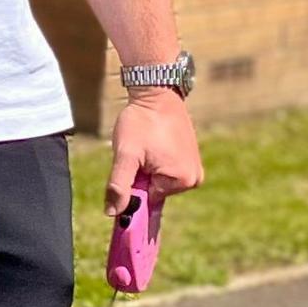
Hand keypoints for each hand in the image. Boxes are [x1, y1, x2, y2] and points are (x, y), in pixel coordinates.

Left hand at [104, 87, 202, 216]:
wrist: (157, 93)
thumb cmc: (141, 122)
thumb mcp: (126, 155)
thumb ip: (119, 186)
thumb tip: (112, 213)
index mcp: (182, 181)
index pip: (147, 199)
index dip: (133, 184)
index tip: (130, 164)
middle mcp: (194, 179)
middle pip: (154, 190)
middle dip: (141, 174)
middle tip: (139, 151)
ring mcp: (194, 168)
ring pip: (159, 179)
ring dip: (147, 167)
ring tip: (147, 145)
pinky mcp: (191, 158)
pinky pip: (166, 169)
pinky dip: (155, 160)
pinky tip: (154, 144)